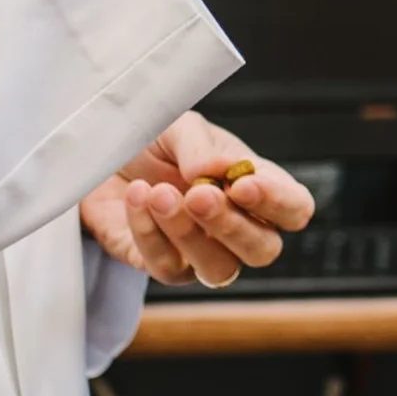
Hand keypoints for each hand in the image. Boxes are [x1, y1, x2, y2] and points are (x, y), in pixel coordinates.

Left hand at [81, 112, 315, 286]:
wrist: (102, 155)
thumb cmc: (154, 141)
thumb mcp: (180, 126)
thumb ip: (199, 144)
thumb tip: (212, 170)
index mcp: (257, 187)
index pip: (294, 209)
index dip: (278, 203)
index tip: (243, 184)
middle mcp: (237, 226)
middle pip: (263, 250)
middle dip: (232, 225)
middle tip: (197, 194)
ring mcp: (202, 252)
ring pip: (218, 269)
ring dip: (188, 233)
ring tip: (158, 194)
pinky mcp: (162, 265)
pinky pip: (166, 266)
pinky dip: (149, 232)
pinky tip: (136, 198)